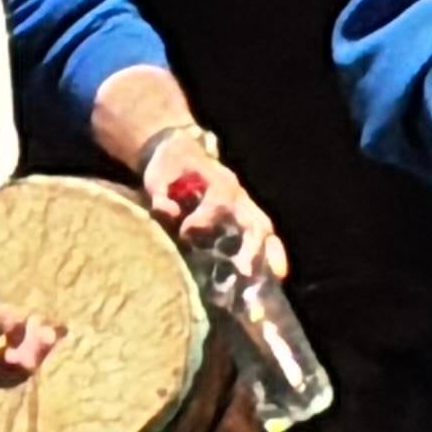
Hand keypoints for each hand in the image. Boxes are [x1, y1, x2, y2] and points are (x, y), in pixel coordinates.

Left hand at [143, 140, 288, 278]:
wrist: (180, 154)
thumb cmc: (168, 168)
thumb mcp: (157, 177)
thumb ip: (160, 195)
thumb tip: (170, 212)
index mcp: (217, 182)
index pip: (219, 201)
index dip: (204, 219)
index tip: (185, 233)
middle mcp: (237, 195)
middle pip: (254, 219)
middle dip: (252, 246)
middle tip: (245, 271)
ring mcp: (244, 205)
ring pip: (264, 227)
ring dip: (270, 252)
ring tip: (274, 277)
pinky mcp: (244, 215)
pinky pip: (263, 233)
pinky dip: (272, 253)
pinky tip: (275, 275)